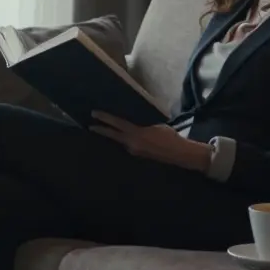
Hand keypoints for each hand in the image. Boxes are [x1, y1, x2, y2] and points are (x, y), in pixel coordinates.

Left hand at [90, 111, 211, 172]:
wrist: (178, 153)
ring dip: (115, 135)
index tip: (94, 113)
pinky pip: (128, 145)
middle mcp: (132, 143)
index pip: (117, 124)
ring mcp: (134, 151)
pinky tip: (126, 137)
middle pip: (113, 135)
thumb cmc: (170, 136)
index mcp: (137, 133)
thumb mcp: (155, 125)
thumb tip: (136, 124)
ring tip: (107, 129)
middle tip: (90, 126)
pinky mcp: (138, 155)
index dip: (105, 118)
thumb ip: (142, 125)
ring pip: (120, 141)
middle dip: (101, 130)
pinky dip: (125, 140)